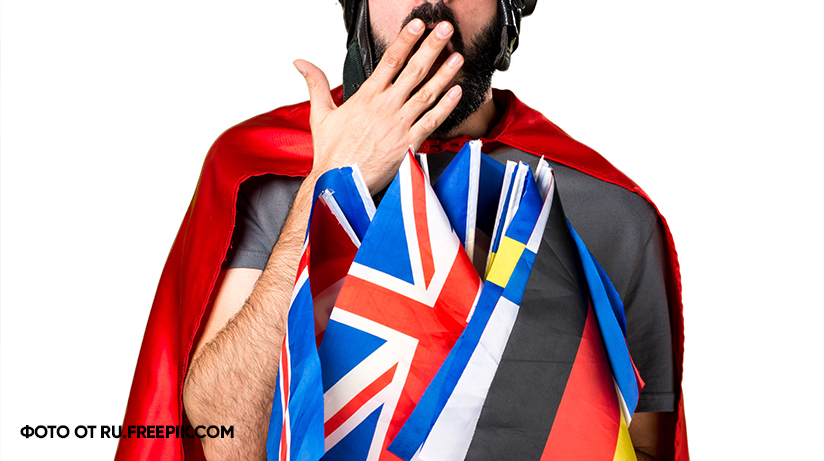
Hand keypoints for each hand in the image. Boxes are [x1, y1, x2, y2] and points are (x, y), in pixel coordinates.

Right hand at [294, 19, 463, 193]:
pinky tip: (456, 93)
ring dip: (444, 74)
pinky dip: (445, 107)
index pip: (390, 60)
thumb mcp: (320, 114)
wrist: (340, 183)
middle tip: (446, 30)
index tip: (419, 24)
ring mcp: (399, 125)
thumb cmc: (332, 152)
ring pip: (426, 93)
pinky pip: (431, 121)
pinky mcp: (408, 144)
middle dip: (431, 47)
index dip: (406, 40)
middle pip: (413, 70)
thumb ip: (315, 84)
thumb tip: (300, 63)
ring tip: (457, 57)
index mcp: (366, 97)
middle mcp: (385, 107)